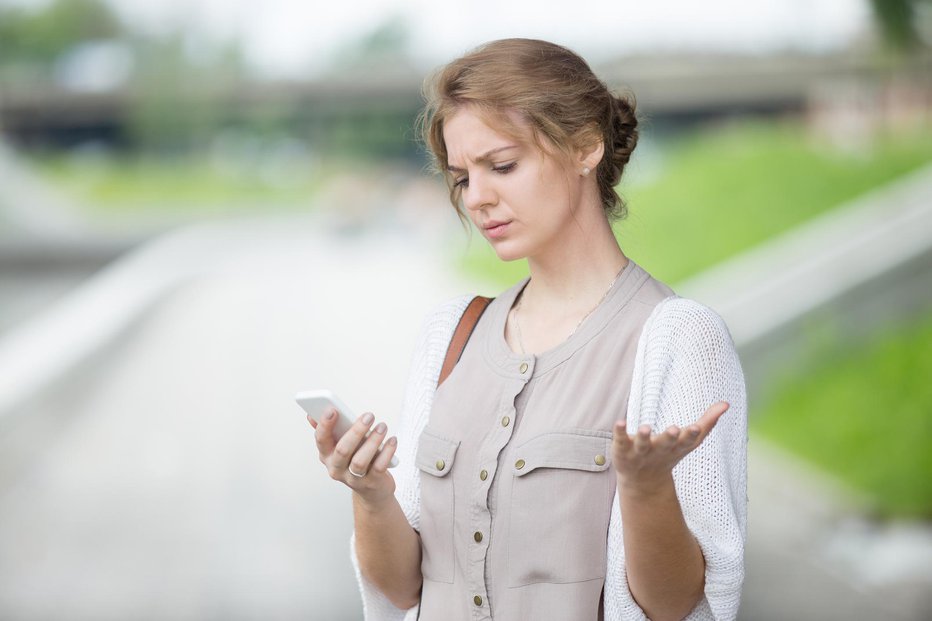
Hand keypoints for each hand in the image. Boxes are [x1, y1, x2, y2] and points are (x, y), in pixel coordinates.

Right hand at [309, 408, 398, 505]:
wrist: (372, 490)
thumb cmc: (356, 459)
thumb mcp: (341, 445)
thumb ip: (331, 430)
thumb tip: (312, 415)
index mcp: (326, 455)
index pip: (321, 440)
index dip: (325, 425)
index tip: (333, 409)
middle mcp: (337, 469)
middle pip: (342, 450)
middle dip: (356, 431)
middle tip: (369, 416)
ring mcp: (353, 478)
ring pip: (360, 461)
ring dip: (372, 441)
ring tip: (382, 426)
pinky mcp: (371, 483)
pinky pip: (378, 467)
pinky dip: (387, 452)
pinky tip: (392, 440)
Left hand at [612, 401, 728, 494]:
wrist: (642, 481)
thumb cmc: (669, 454)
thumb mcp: (689, 441)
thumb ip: (708, 423)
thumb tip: (726, 403)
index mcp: (676, 447)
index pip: (686, 442)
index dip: (691, 435)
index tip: (696, 427)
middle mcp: (659, 449)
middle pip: (665, 443)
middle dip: (670, 437)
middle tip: (674, 429)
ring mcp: (640, 451)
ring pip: (641, 444)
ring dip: (643, 436)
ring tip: (645, 428)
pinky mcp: (622, 449)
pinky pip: (620, 439)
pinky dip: (619, 432)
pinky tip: (619, 422)